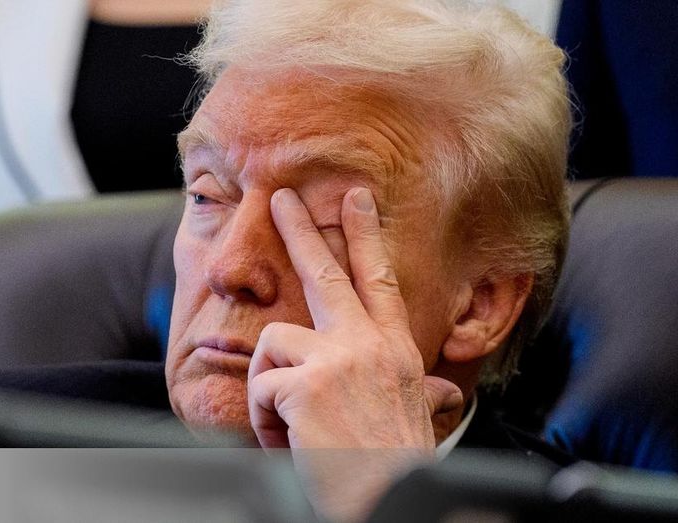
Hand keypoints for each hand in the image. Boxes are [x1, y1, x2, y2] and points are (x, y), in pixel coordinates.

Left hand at [248, 187, 462, 449]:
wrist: (390, 500)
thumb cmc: (397, 465)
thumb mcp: (418, 420)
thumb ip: (427, 397)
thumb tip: (450, 396)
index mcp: (396, 352)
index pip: (381, 281)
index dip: (367, 237)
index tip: (357, 200)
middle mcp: (371, 346)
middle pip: (328, 272)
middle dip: (302, 229)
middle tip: (281, 198)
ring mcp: (338, 359)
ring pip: (273, 343)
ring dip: (269, 389)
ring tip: (293, 428)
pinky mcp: (305, 383)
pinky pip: (259, 388)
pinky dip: (264, 422)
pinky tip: (290, 443)